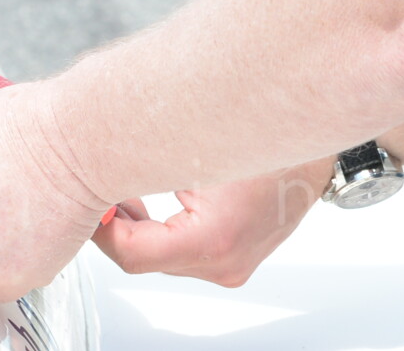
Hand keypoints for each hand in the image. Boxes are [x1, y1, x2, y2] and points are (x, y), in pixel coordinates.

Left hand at [92, 160, 334, 286]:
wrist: (312, 142)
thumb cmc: (263, 137)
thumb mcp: (191, 143)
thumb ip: (139, 159)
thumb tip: (95, 161)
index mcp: (214, 239)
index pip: (132, 254)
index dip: (104, 228)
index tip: (91, 204)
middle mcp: (225, 263)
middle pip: (146, 259)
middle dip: (119, 225)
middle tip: (101, 192)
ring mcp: (232, 266)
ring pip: (163, 258)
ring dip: (142, 228)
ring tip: (127, 192)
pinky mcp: (236, 258)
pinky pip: (185, 253)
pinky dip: (165, 231)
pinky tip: (156, 202)